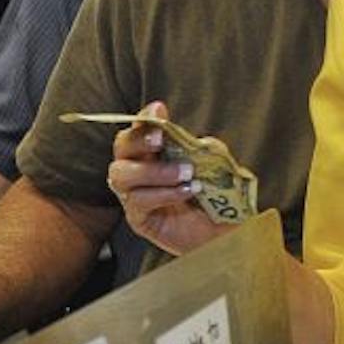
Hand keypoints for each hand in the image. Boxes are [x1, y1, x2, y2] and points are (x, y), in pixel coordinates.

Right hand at [109, 100, 224, 255]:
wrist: (222, 234)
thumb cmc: (215, 197)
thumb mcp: (217, 167)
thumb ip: (208, 150)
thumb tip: (201, 143)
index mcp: (153, 152)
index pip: (140, 129)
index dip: (145, 118)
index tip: (159, 109)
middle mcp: (137, 168)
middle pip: (122, 147)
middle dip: (138, 140)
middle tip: (160, 140)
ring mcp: (133, 194)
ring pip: (122, 174)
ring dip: (154, 171)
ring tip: (186, 174)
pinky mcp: (138, 218)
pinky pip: (138, 201)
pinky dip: (162, 194)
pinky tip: (185, 192)